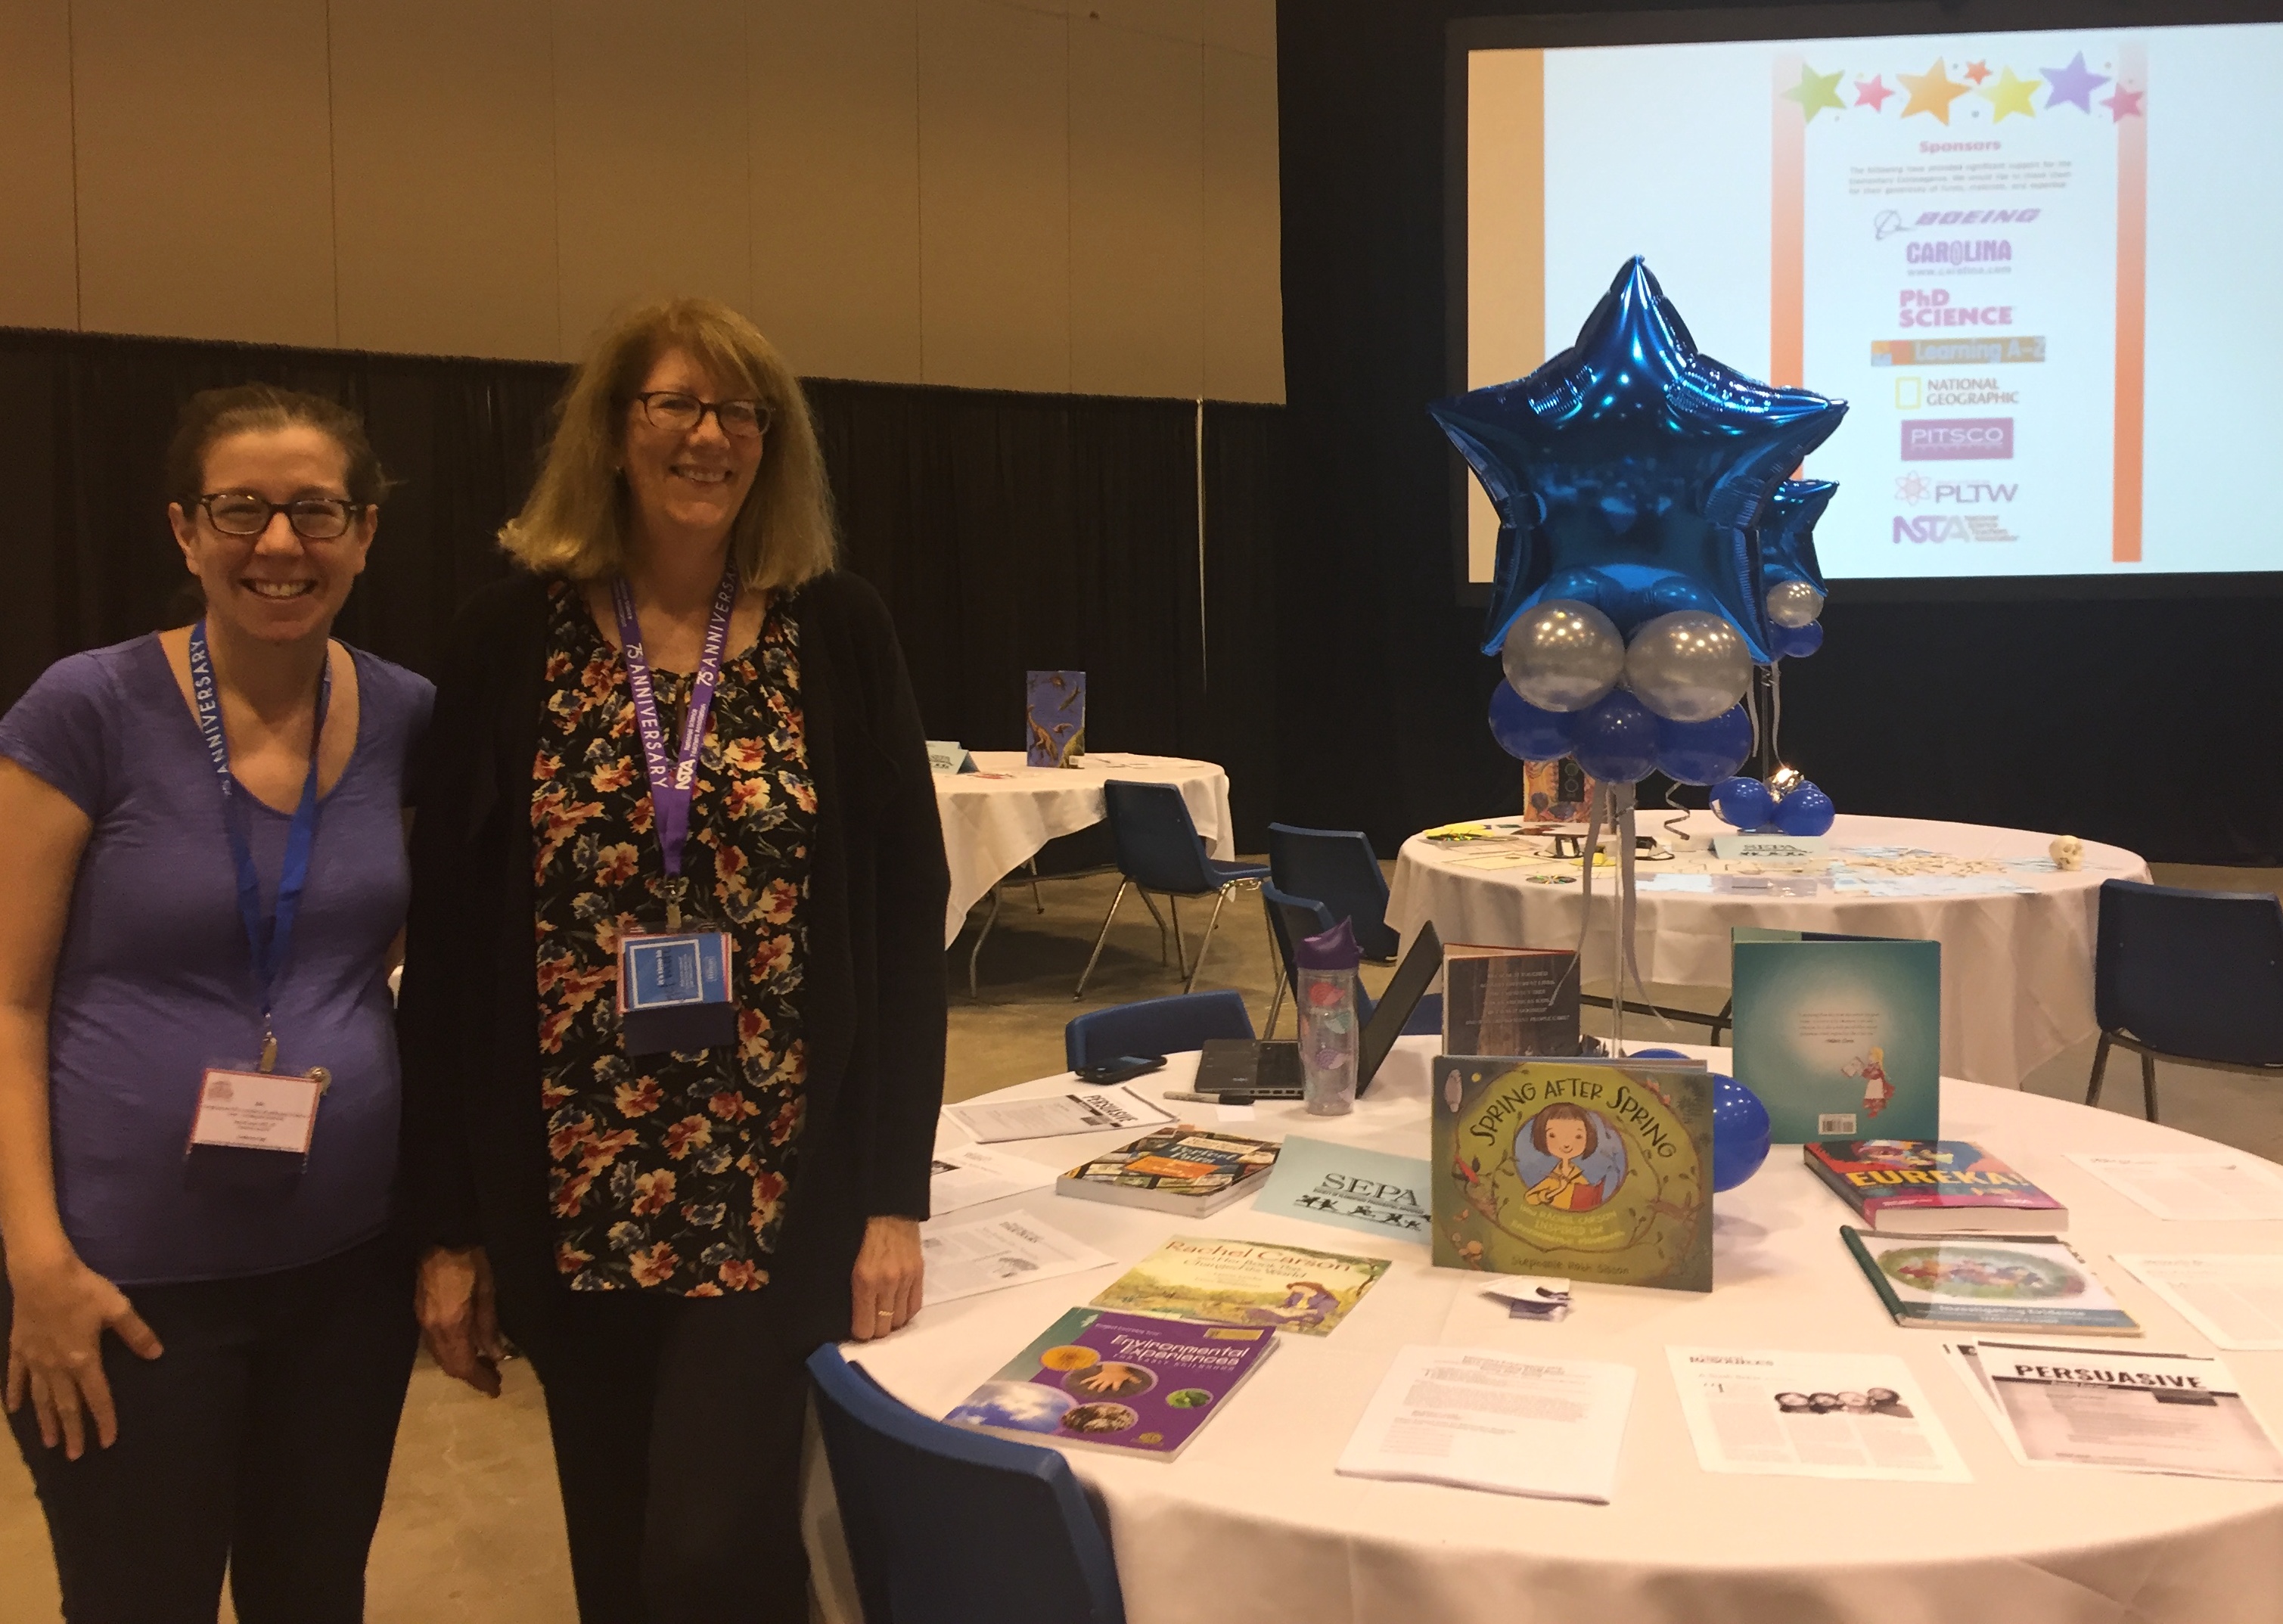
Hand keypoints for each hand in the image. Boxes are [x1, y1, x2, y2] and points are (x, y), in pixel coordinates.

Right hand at [3, 1252, 162, 1458]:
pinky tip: (14, 1410)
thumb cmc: (82, 1290)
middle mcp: (57, 1367)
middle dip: (72, 1431)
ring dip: (45, 1421)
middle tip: (74, 1456)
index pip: (97, 1397)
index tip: (106, 1442)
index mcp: (83, 1360)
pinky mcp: (18, 1349)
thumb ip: (137, 1333)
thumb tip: (156, 1354)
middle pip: (66, 1405)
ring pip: (40, 1398)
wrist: (41, 1274)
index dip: (104, 1420)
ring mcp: (34, 1360)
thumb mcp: (117, 1308)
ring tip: (49, 1443)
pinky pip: (15, 1377)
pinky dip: (15, 1395)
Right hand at [416, 1245, 502, 1396]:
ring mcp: (423, 1320)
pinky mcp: (420, 1312)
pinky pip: (434, 1344)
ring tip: (482, 1365)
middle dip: (470, 1375)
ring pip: (440, 1356)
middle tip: (492, 1378)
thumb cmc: (470, 1259)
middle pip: (449, 1364)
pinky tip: (465, 1348)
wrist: (440, 1235)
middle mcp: (432, 1328)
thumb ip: (489, 1325)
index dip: (479, 1380)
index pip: (464, 1364)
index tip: (496, 1389)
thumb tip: (497, 1354)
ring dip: (459, 1365)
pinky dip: (450, 1352)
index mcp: (451, 1324)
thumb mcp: (487, 1290)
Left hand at [849, 1216, 921, 1340]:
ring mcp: (906, 1279)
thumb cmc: (859, 1233)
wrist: (886, 1207)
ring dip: (891, 1321)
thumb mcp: (845, 1261)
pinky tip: (898, 1308)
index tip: (856, 1330)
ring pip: (900, 1320)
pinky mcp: (919, 1273)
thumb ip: (850, 1287)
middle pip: (884, 1327)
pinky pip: (915, 1306)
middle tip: (869, 1324)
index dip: (860, 1333)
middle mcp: (887, 1284)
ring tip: (883, 1315)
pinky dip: (905, 1312)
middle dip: (875, 1330)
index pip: (865, 1326)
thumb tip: (849, 1310)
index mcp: (864, 1280)